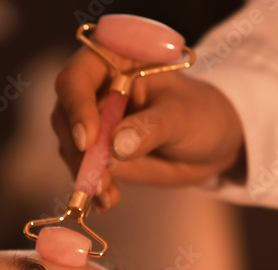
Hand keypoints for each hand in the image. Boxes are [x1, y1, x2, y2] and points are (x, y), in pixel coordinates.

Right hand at [51, 46, 245, 208]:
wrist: (212, 144)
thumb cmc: (201, 114)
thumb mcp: (182, 116)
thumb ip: (150, 127)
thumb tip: (116, 146)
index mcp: (112, 59)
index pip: (76, 79)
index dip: (76, 108)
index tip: (87, 141)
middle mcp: (95, 88)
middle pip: (65, 116)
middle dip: (78, 151)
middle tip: (97, 179)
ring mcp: (94, 122)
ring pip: (71, 147)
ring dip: (85, 174)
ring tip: (108, 195)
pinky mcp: (98, 152)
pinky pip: (84, 170)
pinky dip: (93, 189)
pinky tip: (108, 202)